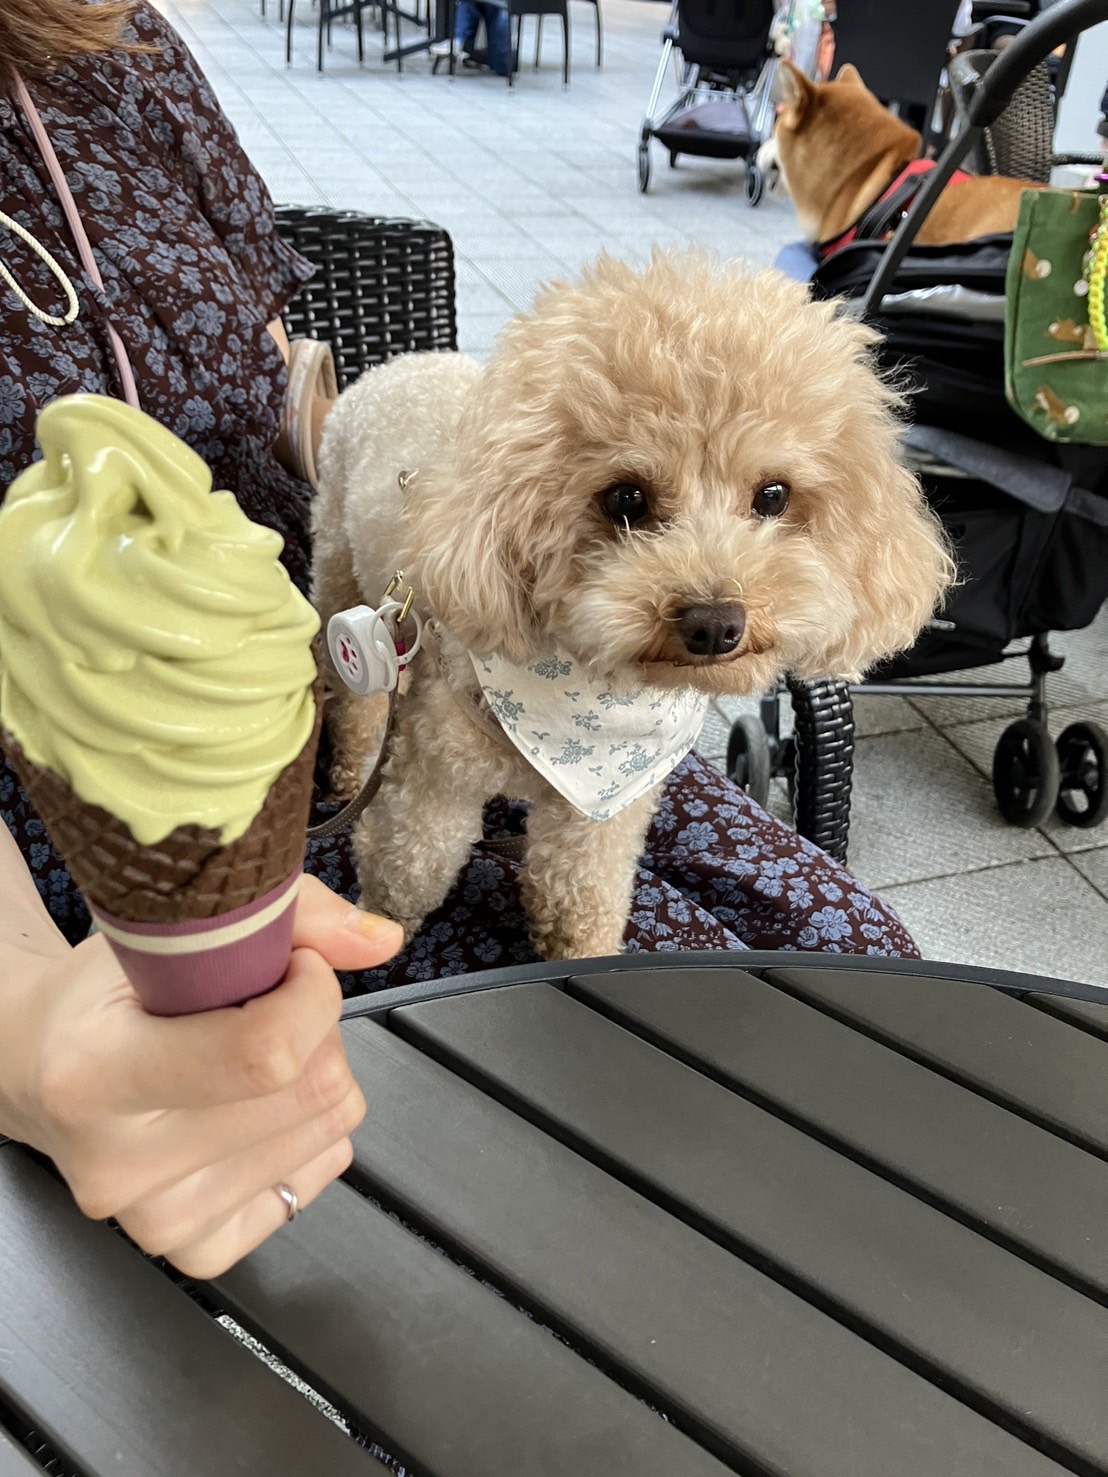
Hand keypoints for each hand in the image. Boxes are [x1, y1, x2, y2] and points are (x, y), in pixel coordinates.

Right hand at [7, 875, 401, 1277]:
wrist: (37, 1072)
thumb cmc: (100, 1000)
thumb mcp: (169, 934)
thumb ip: (287, 918)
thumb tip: (379, 940)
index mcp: (97, 1075)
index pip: (263, 1054)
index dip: (310, 993)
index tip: (296, 964)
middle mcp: (122, 1165)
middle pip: (311, 1090)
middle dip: (316, 1027)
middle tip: (267, 1004)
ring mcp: (160, 1220)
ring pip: (331, 1129)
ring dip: (316, 1073)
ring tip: (250, 1052)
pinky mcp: (199, 1250)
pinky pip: (324, 1172)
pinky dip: (309, 1127)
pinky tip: (254, 1104)